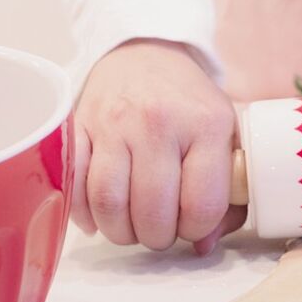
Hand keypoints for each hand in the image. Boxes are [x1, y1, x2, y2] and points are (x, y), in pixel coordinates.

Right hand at [72, 39, 245, 253]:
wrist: (147, 54)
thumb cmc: (190, 103)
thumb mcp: (227, 135)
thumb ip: (227, 194)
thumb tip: (203, 246)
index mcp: (206, 125)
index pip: (201, 204)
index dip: (196, 230)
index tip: (193, 226)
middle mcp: (159, 123)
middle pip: (152, 212)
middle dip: (157, 237)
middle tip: (160, 232)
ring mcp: (115, 124)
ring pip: (108, 203)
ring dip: (120, 231)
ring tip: (132, 228)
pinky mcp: (78, 126)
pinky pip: (74, 185)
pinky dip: (83, 212)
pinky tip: (100, 215)